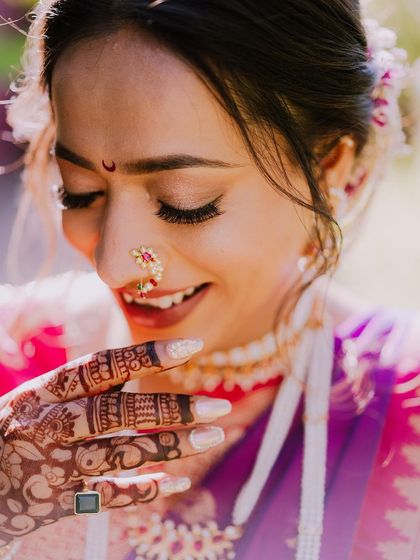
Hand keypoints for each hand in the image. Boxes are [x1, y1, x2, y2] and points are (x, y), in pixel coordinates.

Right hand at [0, 338, 230, 546]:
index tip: (192, 346)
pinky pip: (109, 496)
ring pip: (122, 454)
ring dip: (170, 446)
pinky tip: (179, 482)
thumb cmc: (13, 430)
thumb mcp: (37, 398)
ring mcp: (54, 466)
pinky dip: (146, 489)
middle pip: (118, 412)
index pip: (102, 366)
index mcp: (46, 392)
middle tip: (216, 406)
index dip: (148, 355)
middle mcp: (50, 425)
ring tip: (213, 436)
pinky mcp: (58, 503)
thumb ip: (85, 385)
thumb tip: (141, 363)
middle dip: (171, 409)